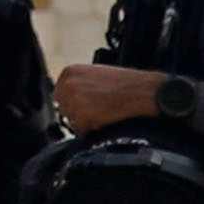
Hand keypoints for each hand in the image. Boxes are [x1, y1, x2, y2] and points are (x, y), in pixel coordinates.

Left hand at [49, 62, 164, 134]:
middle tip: (100, 110)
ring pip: (72, 122)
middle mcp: (67, 84)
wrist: (143, 92)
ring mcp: (73, 100)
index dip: (76, 103)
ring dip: (86, 122)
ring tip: (105, 112)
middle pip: (64, 110)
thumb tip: (68, 99)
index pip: (60, 96)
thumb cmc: (125, 84)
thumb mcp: (96, 74)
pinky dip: (93, 130)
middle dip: (79, 114)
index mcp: (69, 72)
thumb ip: (79, 83)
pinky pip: (81, 131)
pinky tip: (106, 119)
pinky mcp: (81, 116)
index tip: (90, 104)